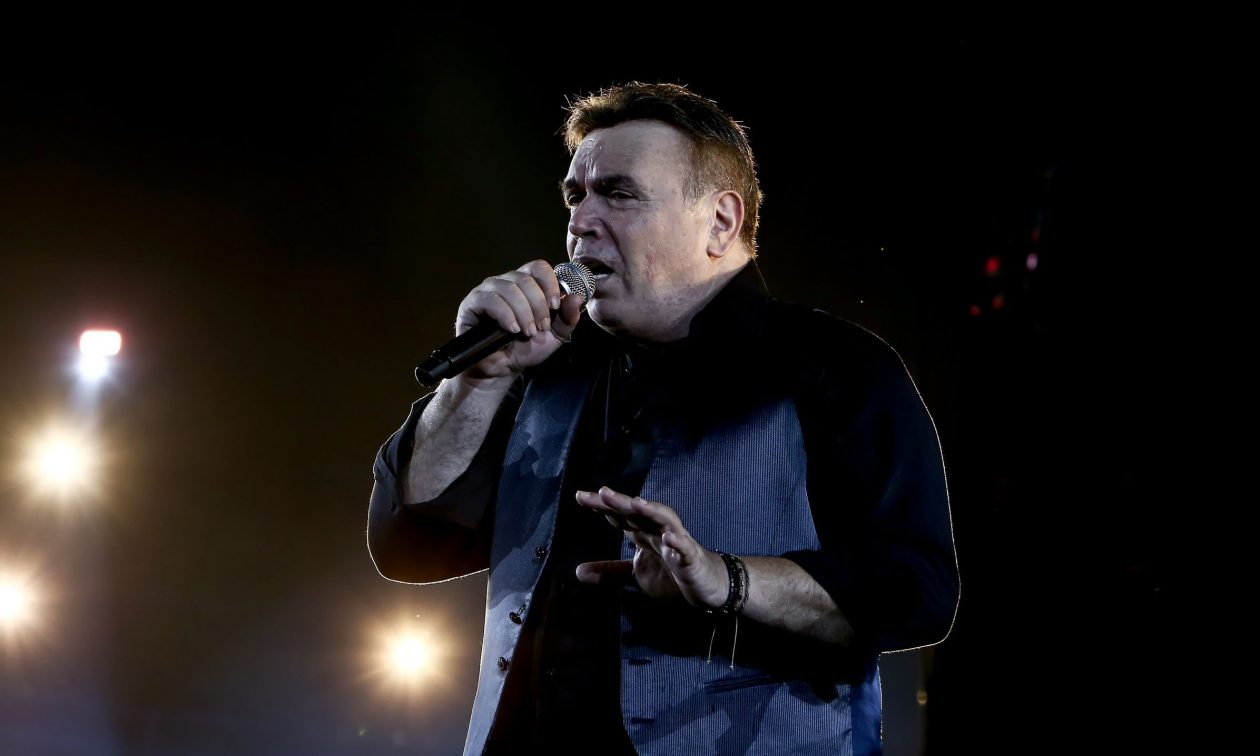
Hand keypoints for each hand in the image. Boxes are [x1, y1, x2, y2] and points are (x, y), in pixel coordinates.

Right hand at [455, 260, 583, 379]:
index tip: (555, 306)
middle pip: (526, 278)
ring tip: (527, 332)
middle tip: (541, 327)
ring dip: (523, 312)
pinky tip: (512, 329)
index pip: (538, 267)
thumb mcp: (555, 335)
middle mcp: (506, 282)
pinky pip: (490, 299)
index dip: (549, 284)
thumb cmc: (526, 348)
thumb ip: (568, 317)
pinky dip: (506, 314)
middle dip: (538, 305)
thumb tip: (578, 297)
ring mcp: (488, 291)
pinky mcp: (472, 303)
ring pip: (509, 288)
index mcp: (526, 284)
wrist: (502, 369)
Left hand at [574, 487, 727, 609]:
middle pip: (638, 512)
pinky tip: (668, 537)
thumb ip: (610, 571)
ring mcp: (677, 542)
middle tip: (601, 492)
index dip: (602, 505)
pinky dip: (678, 541)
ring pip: (663, 520)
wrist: (707, 586)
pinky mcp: (692, 557)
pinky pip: (685, 547)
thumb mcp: (636, 575)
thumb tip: (577, 572)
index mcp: (643, 533)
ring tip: (635, 503)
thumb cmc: (672, 574)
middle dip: (621, 502)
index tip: (580, 496)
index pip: (620, 515)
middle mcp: (658, 531)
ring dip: (651, 510)